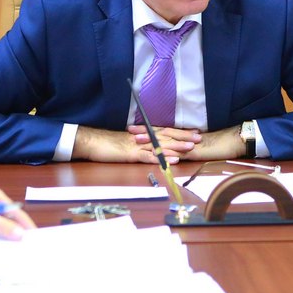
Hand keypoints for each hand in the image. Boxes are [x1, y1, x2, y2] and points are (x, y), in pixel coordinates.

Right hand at [73, 126, 199, 163]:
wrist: (93, 142)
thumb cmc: (110, 144)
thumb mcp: (129, 142)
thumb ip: (142, 143)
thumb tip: (154, 146)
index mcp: (144, 134)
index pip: (166, 131)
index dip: (181, 132)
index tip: (195, 132)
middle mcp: (143, 138)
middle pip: (167, 137)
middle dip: (184, 137)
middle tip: (199, 138)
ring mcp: (138, 146)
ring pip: (161, 145)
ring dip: (176, 147)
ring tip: (191, 149)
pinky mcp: (131, 154)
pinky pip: (148, 156)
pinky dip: (161, 158)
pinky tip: (171, 161)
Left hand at [130, 125, 244, 162]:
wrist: (231, 142)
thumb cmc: (217, 145)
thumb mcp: (198, 145)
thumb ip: (186, 146)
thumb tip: (175, 149)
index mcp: (182, 136)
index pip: (162, 130)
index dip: (148, 129)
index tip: (134, 128)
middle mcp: (182, 138)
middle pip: (161, 133)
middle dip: (144, 132)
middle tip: (129, 130)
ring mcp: (187, 145)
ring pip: (166, 141)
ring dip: (151, 140)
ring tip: (137, 140)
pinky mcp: (193, 152)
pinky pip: (178, 153)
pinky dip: (167, 153)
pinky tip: (157, 154)